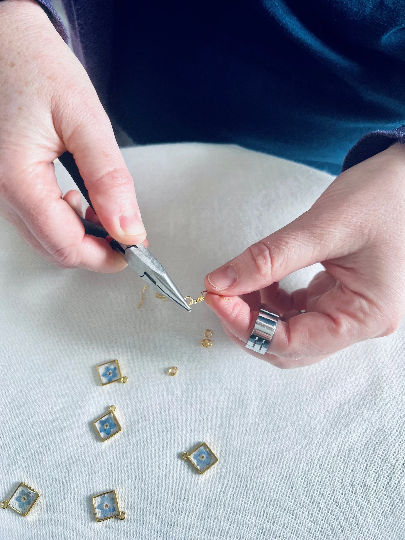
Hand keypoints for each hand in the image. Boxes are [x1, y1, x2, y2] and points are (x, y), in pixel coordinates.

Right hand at [0, 0, 145, 271]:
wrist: (5, 43)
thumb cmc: (37, 67)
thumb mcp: (84, 118)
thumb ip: (108, 178)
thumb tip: (128, 228)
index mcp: (16, 178)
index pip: (65, 244)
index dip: (105, 256)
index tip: (134, 248)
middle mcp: (0, 192)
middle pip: (54, 249)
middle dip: (96, 250)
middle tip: (127, 232)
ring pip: (45, 239)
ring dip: (81, 236)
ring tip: (105, 209)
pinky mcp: (5, 186)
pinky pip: (36, 221)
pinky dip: (65, 222)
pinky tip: (80, 200)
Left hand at [204, 142, 404, 367]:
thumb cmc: (383, 197)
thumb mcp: (323, 226)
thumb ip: (269, 258)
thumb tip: (220, 281)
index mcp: (365, 316)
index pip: (292, 343)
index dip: (246, 325)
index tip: (215, 296)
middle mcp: (358, 324)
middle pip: (288, 347)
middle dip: (247, 324)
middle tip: (220, 292)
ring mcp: (349, 312)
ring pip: (289, 333)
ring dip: (256, 314)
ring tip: (236, 282)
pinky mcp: (338, 298)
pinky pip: (297, 314)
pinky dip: (270, 303)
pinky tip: (258, 281)